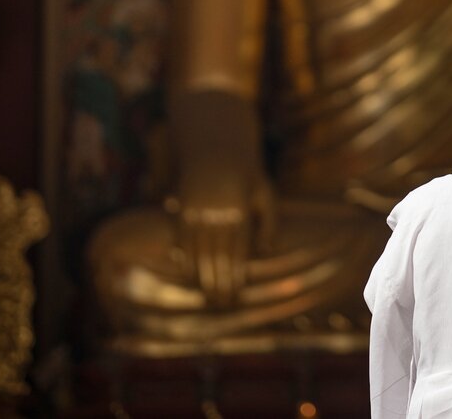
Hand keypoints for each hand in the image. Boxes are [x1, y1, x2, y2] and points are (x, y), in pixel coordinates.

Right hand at [166, 174, 275, 307]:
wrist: (217, 149)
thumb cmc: (247, 176)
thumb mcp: (265, 193)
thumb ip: (270, 223)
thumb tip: (266, 252)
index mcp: (239, 209)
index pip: (237, 250)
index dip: (235, 273)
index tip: (236, 292)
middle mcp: (216, 211)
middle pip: (216, 254)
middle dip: (218, 281)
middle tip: (221, 302)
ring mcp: (197, 209)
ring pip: (198, 250)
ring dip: (201, 275)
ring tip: (207, 295)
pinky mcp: (182, 207)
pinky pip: (182, 239)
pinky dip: (184, 258)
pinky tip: (189, 274)